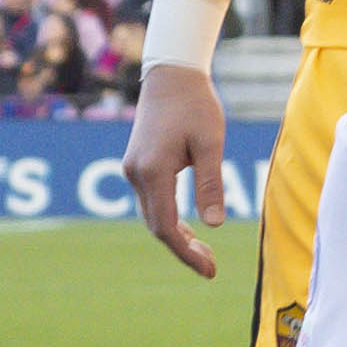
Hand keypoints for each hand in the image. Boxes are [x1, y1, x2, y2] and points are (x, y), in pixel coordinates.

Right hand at [123, 60, 228, 277]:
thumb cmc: (197, 105)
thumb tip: (214, 225)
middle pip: (156, 226)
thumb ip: (211, 184)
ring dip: (176, 236)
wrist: (171, 75)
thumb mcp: (211, 143)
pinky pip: (152, 201)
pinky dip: (169, 219)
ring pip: (152, 215)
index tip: (209, 270)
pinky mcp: (137, 164)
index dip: (186, 253)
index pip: (167, 226)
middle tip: (212, 266)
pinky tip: (190, 228)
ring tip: (205, 253)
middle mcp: (136, 173)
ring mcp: (133, 169)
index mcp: (153, 171)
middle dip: (183, 249)